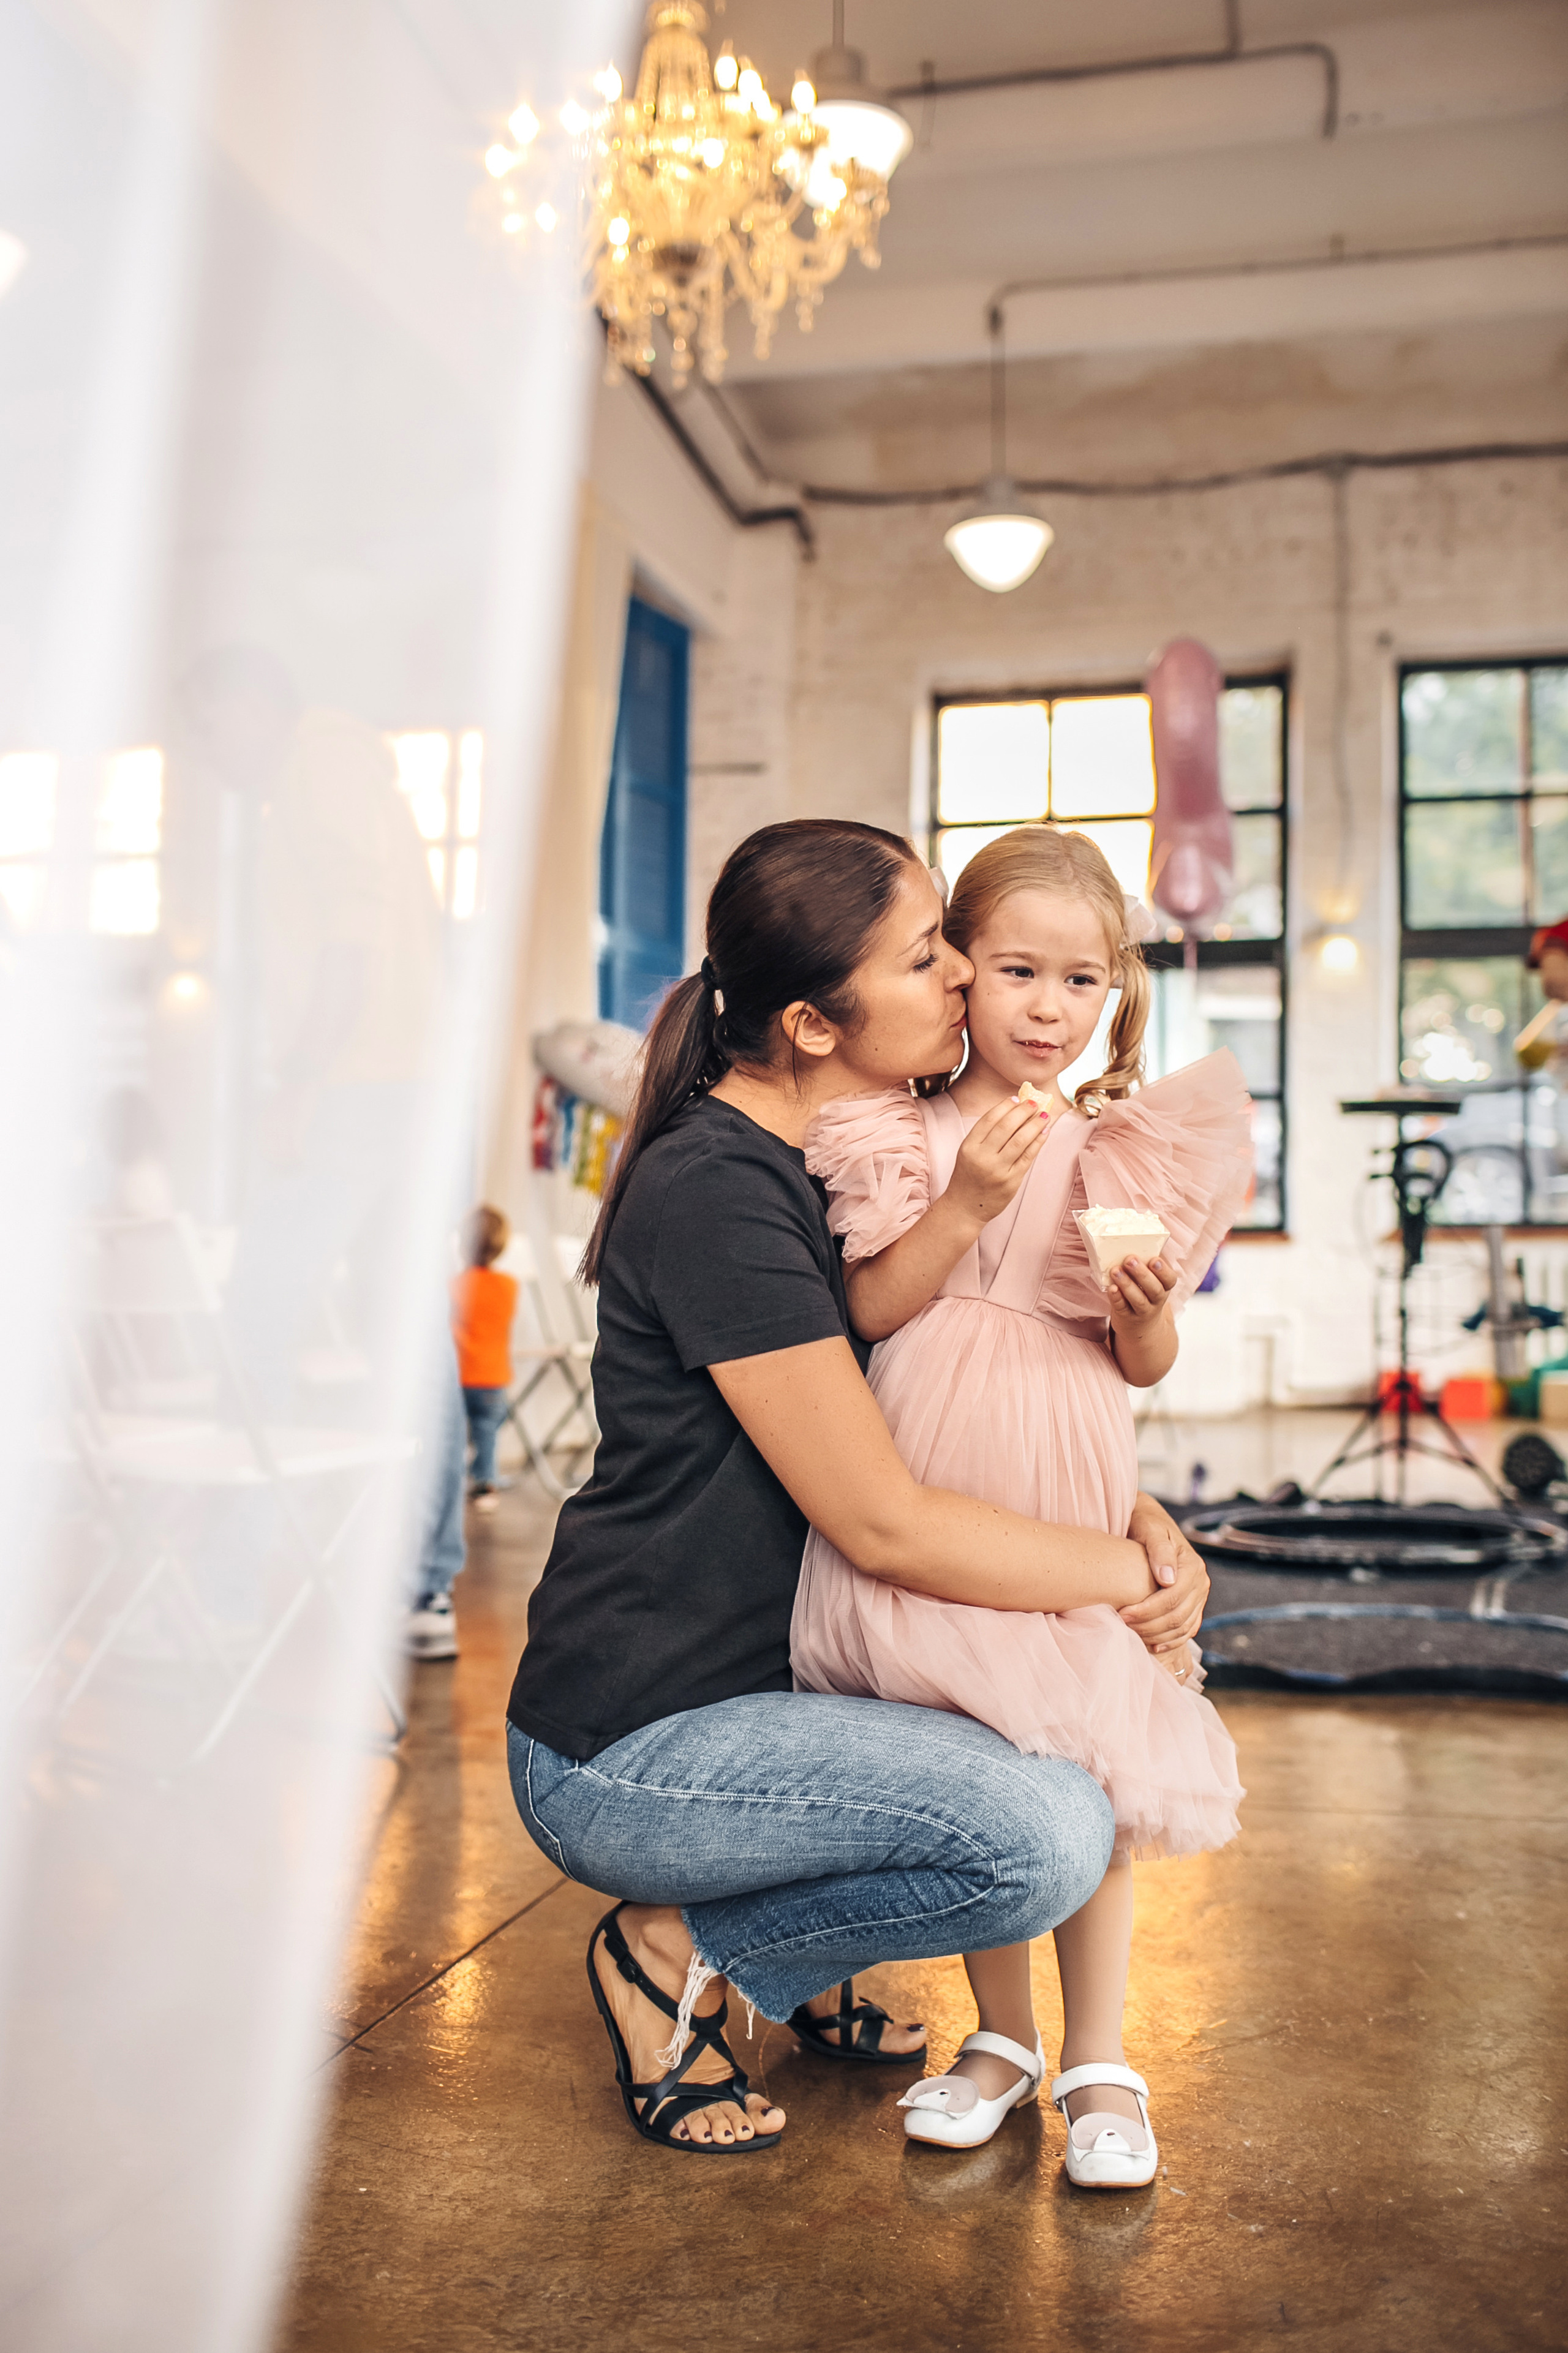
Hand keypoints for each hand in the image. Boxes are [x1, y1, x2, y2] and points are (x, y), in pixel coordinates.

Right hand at [944, 1096, 1050, 1230]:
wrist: (965, 1207)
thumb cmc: (968, 1176)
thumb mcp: (969, 1152)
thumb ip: (986, 1134)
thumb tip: (1013, 1111)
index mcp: (969, 1147)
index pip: (990, 1119)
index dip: (1005, 1106)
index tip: (1017, 1098)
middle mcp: (982, 1157)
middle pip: (1006, 1127)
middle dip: (1023, 1111)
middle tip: (1035, 1103)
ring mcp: (998, 1170)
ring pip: (1021, 1140)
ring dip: (1035, 1124)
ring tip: (1044, 1115)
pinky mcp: (1011, 1181)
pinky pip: (1028, 1157)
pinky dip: (1038, 1142)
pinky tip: (1044, 1132)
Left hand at [1106, 1253, 1176, 1332]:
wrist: (1141, 1328)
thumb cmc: (1143, 1294)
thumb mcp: (1150, 1282)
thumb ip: (1145, 1266)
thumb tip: (1130, 1239)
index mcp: (1164, 1287)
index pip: (1170, 1280)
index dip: (1163, 1270)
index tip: (1154, 1260)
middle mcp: (1156, 1300)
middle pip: (1154, 1289)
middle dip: (1142, 1274)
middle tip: (1130, 1259)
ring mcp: (1142, 1311)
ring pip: (1138, 1299)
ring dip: (1127, 1284)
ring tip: (1116, 1270)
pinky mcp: (1126, 1317)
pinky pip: (1122, 1308)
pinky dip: (1117, 1298)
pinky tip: (1111, 1288)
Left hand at [1121, 1491, 1208, 1655]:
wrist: (1150, 1524)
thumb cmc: (1146, 1525)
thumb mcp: (1151, 1530)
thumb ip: (1159, 1551)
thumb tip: (1167, 1579)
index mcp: (1193, 1566)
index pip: (1172, 1598)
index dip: (1147, 1611)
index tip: (1122, 1614)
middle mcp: (1201, 1583)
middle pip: (1178, 1617)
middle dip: (1149, 1626)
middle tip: (1121, 1625)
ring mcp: (1199, 1596)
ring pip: (1182, 1628)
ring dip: (1157, 1636)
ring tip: (1132, 1634)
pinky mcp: (1193, 1606)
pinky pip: (1186, 1630)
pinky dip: (1170, 1642)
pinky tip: (1152, 1646)